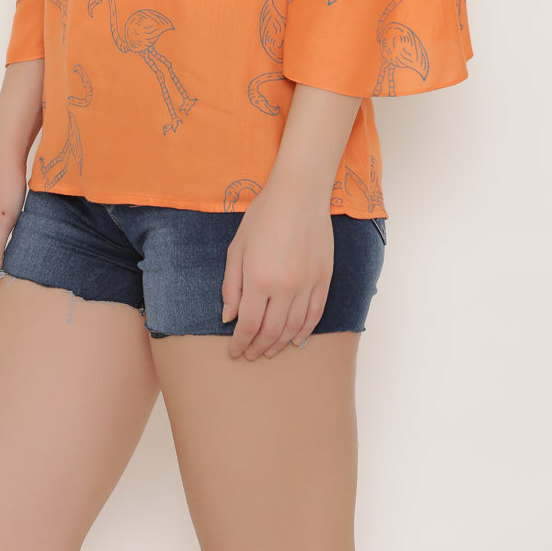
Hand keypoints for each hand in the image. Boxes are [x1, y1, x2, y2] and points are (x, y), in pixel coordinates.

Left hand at [221, 180, 333, 360]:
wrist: (299, 194)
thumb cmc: (263, 216)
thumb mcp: (237, 247)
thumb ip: (231, 286)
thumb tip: (228, 318)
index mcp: (258, 278)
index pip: (248, 325)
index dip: (240, 344)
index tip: (234, 352)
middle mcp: (285, 287)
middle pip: (271, 332)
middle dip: (258, 348)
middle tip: (250, 356)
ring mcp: (308, 284)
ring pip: (294, 328)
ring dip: (279, 344)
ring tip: (268, 351)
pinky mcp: (323, 279)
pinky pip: (316, 314)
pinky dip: (305, 332)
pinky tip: (295, 340)